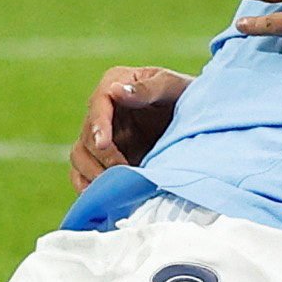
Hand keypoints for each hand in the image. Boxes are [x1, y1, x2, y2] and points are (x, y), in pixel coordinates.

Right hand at [68, 64, 191, 191]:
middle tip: (125, 172)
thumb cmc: (188, 96)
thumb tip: (115, 91)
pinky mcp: (102, 159)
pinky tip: (103, 197)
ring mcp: (101, 136)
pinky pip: (82, 174)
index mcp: (114, 84)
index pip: (98, 104)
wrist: (201, 120)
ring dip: (94, 174)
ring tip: (116, 188)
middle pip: (87, 135)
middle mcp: (102, 110)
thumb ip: (148, 88)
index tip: (104, 144)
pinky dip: (87, 186)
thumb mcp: (173, 87)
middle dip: (103, 157)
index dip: (98, 125)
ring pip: (80, 156)